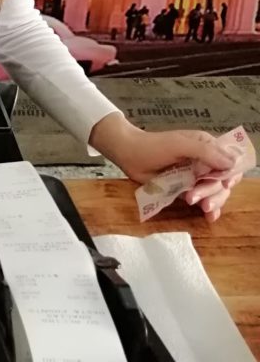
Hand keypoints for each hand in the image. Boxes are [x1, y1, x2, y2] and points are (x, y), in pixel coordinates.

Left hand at [89, 112, 242, 221]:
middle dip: (214, 191)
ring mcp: (197, 176)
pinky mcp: (187, 188)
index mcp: (208, 146)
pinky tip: (209, 216)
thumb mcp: (180, 144)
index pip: (231, 162)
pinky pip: (204, 200)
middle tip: (197, 198)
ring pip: (215, 193)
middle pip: (223, 181)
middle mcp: (206, 161)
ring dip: (210, 200)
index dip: (230, 175)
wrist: (129, 155)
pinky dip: (210, 209)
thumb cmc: (153, 145)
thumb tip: (232, 163)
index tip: (223, 184)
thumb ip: (206, 152)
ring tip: (192, 201)